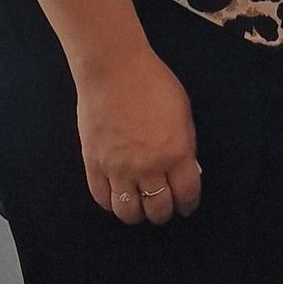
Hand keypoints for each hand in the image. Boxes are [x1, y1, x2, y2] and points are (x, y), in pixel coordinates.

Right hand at [75, 47, 201, 224]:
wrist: (114, 70)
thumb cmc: (153, 83)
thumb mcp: (183, 113)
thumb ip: (185, 144)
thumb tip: (185, 167)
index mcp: (176, 153)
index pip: (187, 195)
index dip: (188, 204)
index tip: (186, 205)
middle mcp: (148, 167)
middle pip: (158, 209)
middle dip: (164, 212)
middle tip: (163, 205)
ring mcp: (118, 169)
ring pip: (128, 213)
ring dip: (137, 214)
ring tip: (140, 205)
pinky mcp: (94, 165)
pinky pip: (102, 198)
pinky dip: (111, 203)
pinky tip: (118, 196)